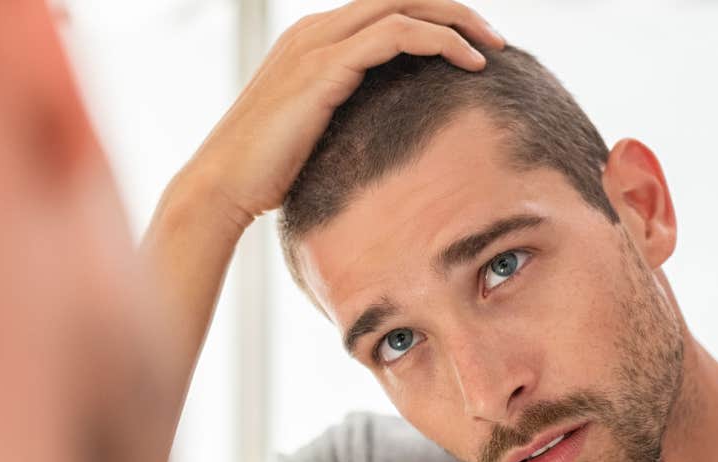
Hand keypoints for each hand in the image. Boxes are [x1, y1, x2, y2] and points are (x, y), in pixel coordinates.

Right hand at [168, 0, 505, 228]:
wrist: (221, 187)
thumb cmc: (265, 174)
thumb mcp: (314, 134)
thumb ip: (346, 117)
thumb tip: (389, 136)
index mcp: (313, 41)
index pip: (385, 9)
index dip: (435, 19)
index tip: (473, 47)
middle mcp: (314, 31)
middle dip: (455, 10)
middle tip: (496, 39)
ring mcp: (316, 44)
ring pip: (403, 4)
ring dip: (457, 21)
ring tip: (492, 49)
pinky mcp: (324, 68)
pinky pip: (396, 34)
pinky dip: (439, 41)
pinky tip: (468, 64)